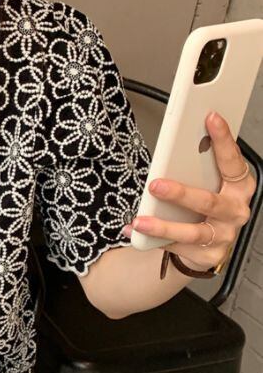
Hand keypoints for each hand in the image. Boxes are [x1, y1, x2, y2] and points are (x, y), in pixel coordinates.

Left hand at [121, 111, 255, 270]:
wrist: (205, 245)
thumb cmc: (203, 207)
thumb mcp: (206, 184)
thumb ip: (197, 169)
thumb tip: (175, 145)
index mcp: (239, 186)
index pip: (233, 161)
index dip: (223, 140)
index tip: (210, 118)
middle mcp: (235, 211)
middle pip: (208, 202)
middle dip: (180, 193)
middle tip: (155, 184)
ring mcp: (223, 235)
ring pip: (191, 231)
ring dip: (162, 226)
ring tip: (139, 220)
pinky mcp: (207, 255)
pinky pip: (176, 247)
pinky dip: (152, 239)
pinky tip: (134, 232)